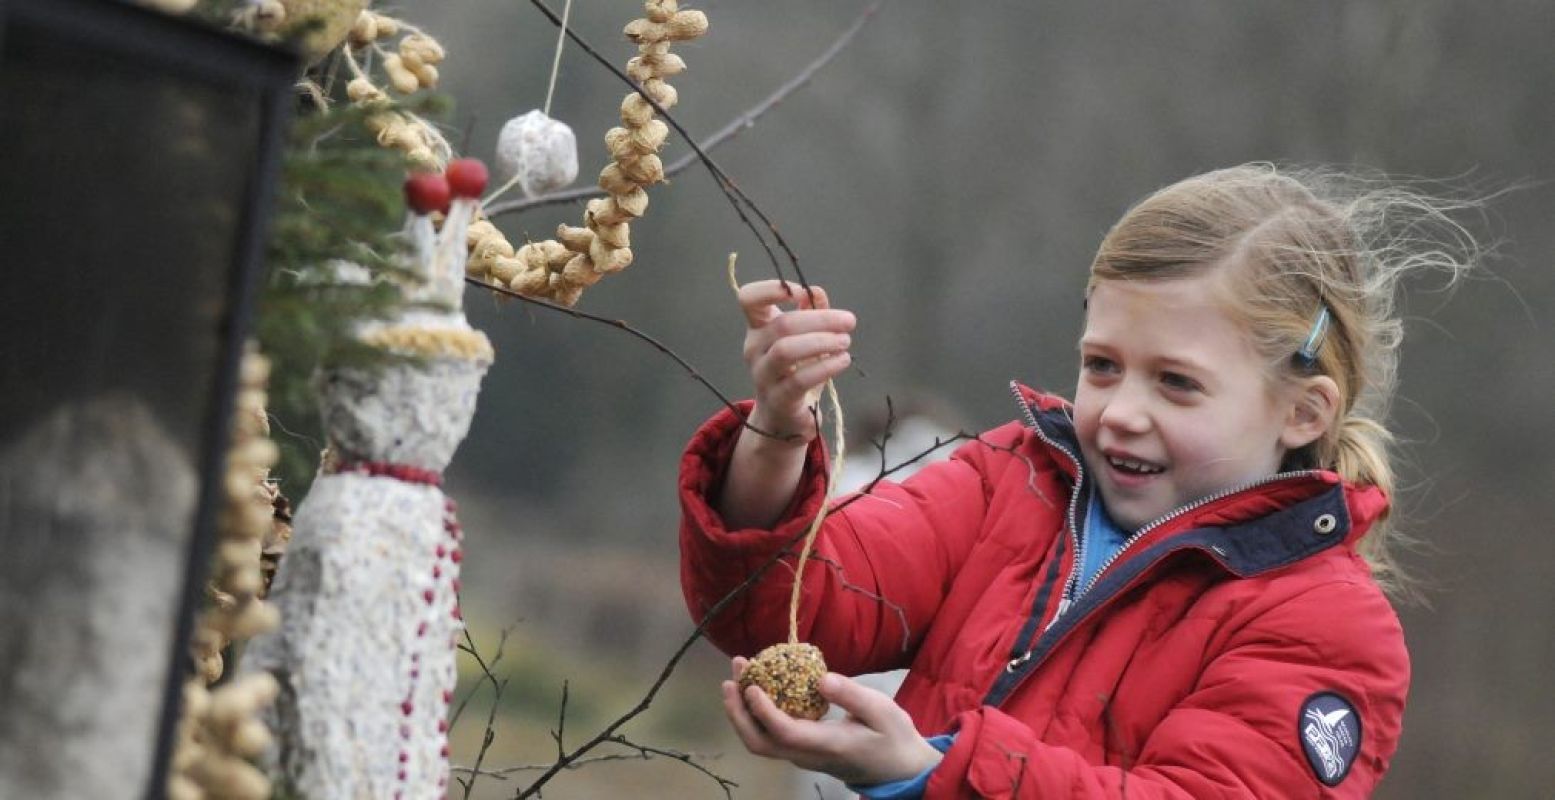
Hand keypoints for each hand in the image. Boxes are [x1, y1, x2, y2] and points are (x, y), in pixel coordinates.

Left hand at [721, 656, 943, 784]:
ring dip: (742, 711)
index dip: (763, 711)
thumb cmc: (893, 738)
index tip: (751, 685)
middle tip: (731, 677)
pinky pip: (770, 735)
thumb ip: (852, 695)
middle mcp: (807, 755)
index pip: (785, 733)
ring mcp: (802, 755)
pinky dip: (755, 712)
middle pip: (759, 744)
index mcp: (827, 745)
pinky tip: (757, 686)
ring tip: (737, 675)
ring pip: (760, 741)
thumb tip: (820, 679)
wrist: (899, 770)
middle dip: (738, 712)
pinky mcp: (801, 749)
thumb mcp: (883, 711)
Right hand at [736, 281, 854, 444]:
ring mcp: (763, 376)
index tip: (801, 292)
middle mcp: (754, 349)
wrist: (784, 418)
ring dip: (822, 342)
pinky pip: (800, 379)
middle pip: (782, 325)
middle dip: (821, 320)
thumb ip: (810, 312)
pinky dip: (825, 367)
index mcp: (758, 328)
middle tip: (849, 321)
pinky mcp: (778, 399)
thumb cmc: (794, 371)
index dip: (771, 288)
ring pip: (786, 350)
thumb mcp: (803, 338)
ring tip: (845, 342)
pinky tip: (843, 360)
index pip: (748, 299)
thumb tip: (817, 292)